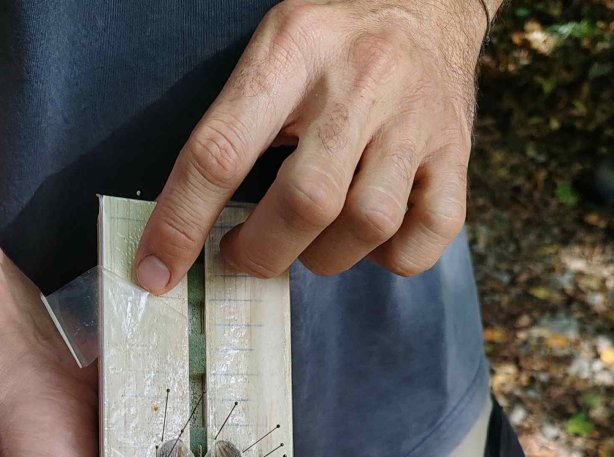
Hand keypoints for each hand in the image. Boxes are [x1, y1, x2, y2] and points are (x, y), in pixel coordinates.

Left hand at [134, 0, 484, 291]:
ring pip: (366, 225)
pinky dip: (389, 259)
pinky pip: (424, 239)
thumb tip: (185, 231)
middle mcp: (361, 81)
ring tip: (310, 241)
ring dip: (324, 257)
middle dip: (262, 252)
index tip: (156, 273)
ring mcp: (416, 121)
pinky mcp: (457, 155)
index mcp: (294, 49)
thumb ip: (236, 129)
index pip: (222, 150)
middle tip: (245, 253)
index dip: (182, 223)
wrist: (431, 3)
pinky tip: (368, 238)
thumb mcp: (275, 54)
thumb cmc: (333, 44)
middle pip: (307, 202)